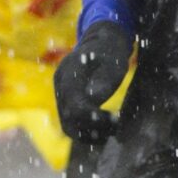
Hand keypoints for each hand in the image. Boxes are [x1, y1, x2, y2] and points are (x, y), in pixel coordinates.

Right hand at [53, 20, 132, 144]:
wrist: (101, 43)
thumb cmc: (110, 51)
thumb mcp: (112, 62)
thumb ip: (103, 80)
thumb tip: (94, 100)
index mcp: (68, 73)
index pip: (75, 105)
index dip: (94, 118)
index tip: (116, 120)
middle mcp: (60, 86)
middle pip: (69, 118)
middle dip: (93, 129)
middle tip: (117, 128)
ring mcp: (61, 95)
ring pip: (68, 125)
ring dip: (89, 135)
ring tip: (112, 133)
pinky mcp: (66, 102)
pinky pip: (71, 124)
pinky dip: (86, 132)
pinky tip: (105, 133)